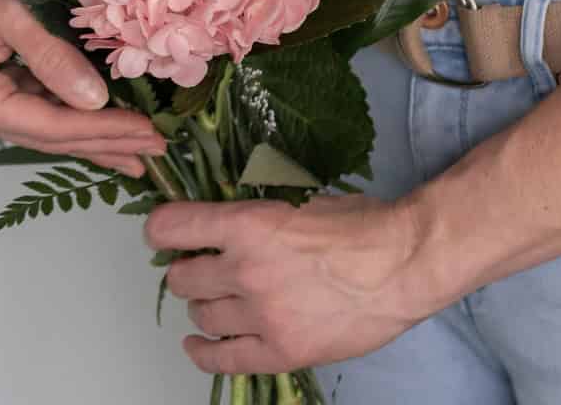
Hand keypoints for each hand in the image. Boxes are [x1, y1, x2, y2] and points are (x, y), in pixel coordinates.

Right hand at [0, 0, 166, 176]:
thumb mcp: (10, 10)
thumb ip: (52, 57)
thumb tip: (97, 101)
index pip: (52, 126)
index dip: (104, 131)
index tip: (149, 134)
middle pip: (50, 136)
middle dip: (105, 144)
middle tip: (156, 153)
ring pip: (45, 126)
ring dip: (91, 136)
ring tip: (137, 150)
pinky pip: (35, 108)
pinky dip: (70, 114)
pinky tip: (100, 123)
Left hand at [145, 194, 435, 374]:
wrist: (401, 264)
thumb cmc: (357, 224)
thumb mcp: (297, 199)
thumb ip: (254, 215)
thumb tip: (222, 221)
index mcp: (247, 224)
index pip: (172, 227)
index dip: (159, 230)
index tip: (161, 234)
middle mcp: (245, 269)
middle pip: (181, 277)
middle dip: (184, 269)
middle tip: (199, 265)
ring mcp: (261, 315)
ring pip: (201, 315)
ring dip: (202, 305)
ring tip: (215, 298)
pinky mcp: (281, 351)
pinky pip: (223, 360)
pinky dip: (203, 352)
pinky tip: (198, 344)